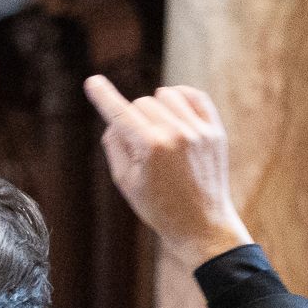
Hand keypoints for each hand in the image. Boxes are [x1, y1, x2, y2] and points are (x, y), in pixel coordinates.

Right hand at [84, 77, 250, 266]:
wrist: (202, 225)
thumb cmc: (159, 207)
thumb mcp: (125, 182)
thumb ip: (115, 145)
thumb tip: (116, 120)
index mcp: (150, 148)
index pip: (120, 113)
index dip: (103, 96)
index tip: (93, 82)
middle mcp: (176, 134)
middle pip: (141, 103)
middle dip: (133, 117)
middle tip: (137, 143)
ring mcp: (199, 131)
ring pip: (166, 96)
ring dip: (156, 107)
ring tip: (156, 129)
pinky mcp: (215, 132)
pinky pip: (195, 96)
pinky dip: (181, 97)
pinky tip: (174, 110)